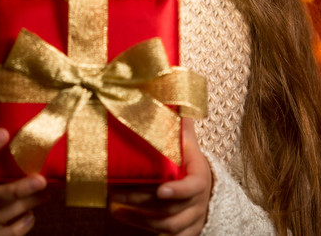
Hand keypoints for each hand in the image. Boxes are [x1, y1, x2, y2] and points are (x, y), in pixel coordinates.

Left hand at [109, 120, 212, 234]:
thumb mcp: (189, 145)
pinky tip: (122, 215)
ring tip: (114, 206)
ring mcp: (192, 220)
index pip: (192, 188)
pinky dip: (141, 227)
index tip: (160, 190)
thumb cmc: (191, 164)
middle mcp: (198, 203)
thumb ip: (182, 127)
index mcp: (200, 179)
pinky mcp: (184, 233)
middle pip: (170, 209)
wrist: (206, 188)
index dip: (177, 191)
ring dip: (137, 217)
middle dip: (141, 201)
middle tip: (116, 193)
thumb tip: (176, 99)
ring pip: (166, 226)